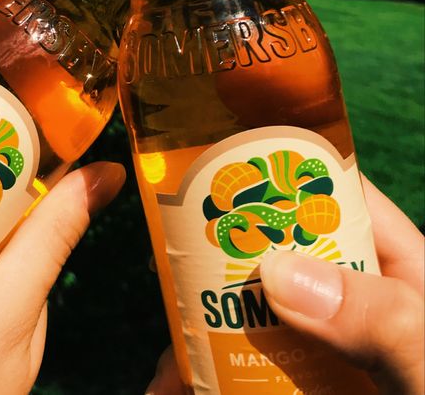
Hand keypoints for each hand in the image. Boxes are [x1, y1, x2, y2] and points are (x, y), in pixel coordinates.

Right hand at [145, 176, 424, 394]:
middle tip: (161, 276)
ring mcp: (321, 342)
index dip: (266, 177)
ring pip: (247, 320)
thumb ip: (384, 320)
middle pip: (266, 259)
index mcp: (389, 263)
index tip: (204, 182)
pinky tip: (176, 392)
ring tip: (165, 375)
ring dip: (198, 339)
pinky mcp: (303, 379)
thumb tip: (277, 273)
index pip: (323, 196)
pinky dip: (207, 380)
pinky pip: (246, 373)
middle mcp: (346, 294)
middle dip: (209, 269)